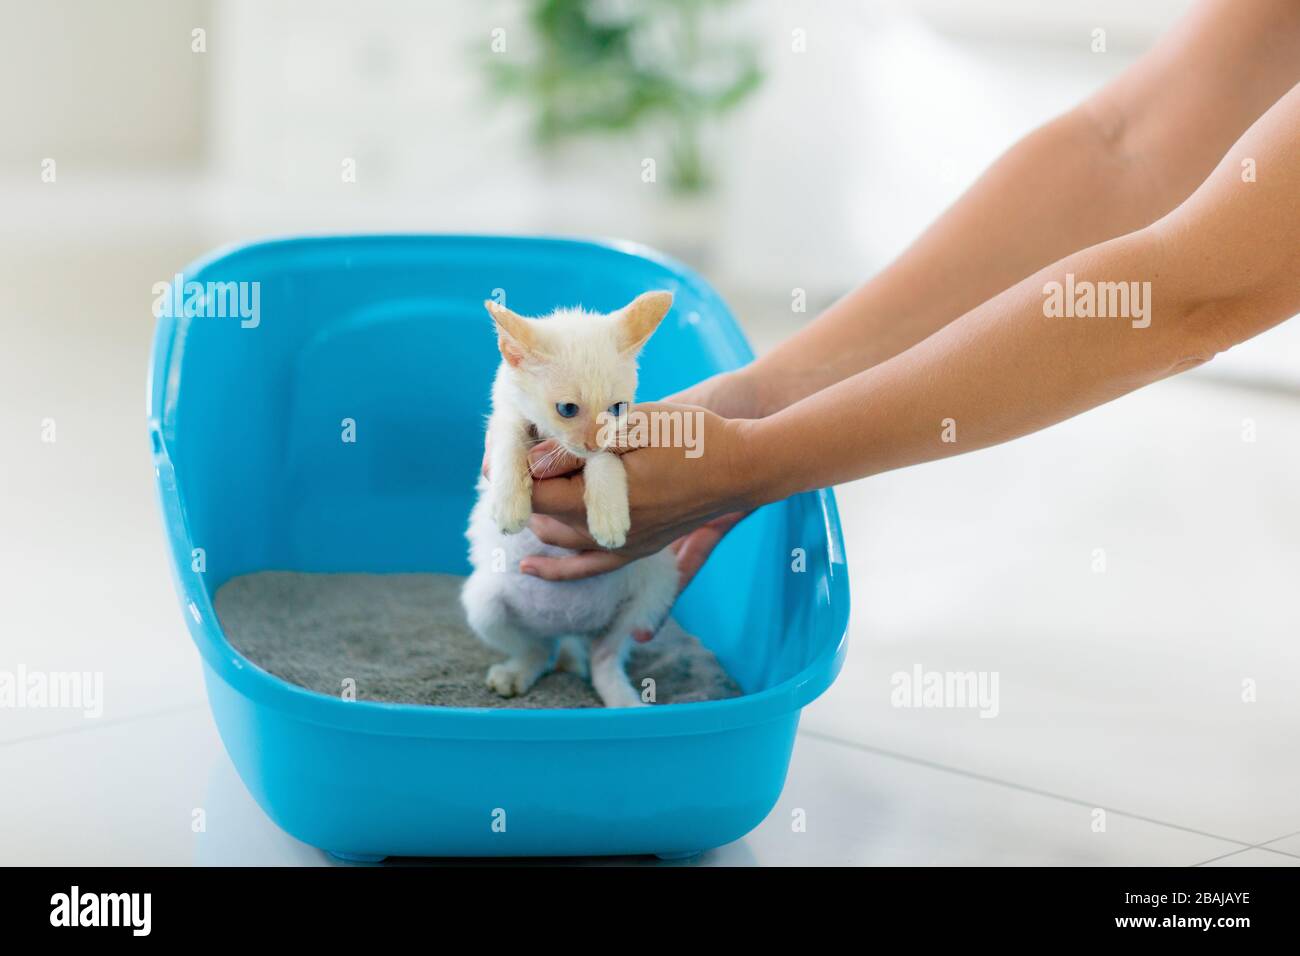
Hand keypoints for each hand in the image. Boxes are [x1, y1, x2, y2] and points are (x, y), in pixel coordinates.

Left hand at [522, 402, 760, 584]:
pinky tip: (533, 565)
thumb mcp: (635, 426)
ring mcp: (627, 544)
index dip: (514, 473)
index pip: (540, 492)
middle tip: (503, 468)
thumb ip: (584, 443)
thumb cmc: (694, 438)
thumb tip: (535, 460)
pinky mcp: (639, 547)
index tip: (497, 455)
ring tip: (520, 494)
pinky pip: (588, 566)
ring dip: (538, 517)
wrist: (745, 466)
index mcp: (609, 500)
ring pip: (562, 540)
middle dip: (524, 492)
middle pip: (546, 517)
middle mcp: (614, 533)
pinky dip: (558, 566)